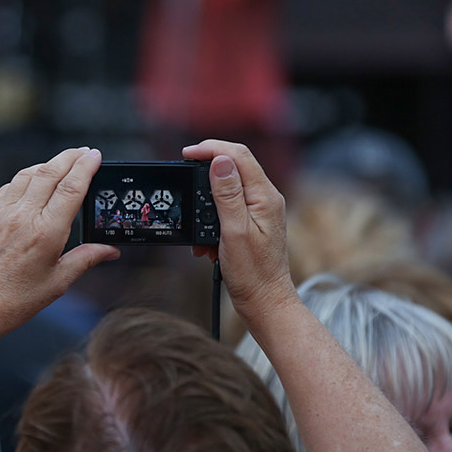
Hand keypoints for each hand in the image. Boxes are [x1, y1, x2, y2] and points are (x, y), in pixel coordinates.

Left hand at [0, 148, 119, 359]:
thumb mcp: (58, 282)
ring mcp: (2, 213)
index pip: (71, 188)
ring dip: (48, 164)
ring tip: (63, 162)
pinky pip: (10, 186)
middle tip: (84, 151)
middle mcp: (23, 216)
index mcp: (46, 232)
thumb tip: (111, 250)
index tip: (96, 156)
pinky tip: (34, 180)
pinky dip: (26, 177)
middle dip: (70, 158)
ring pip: (28, 174)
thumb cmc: (16, 300)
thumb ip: (86, 259)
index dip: (85, 167)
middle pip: (50, 173)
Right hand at [183, 140, 299, 323]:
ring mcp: (261, 210)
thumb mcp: (234, 231)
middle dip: (207, 171)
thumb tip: (220, 161)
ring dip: (207, 201)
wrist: (265, 302)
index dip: (211, 149)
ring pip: (229, 188)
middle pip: (235, 166)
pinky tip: (206, 240)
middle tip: (184, 176)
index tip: (187, 154)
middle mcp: (266, 198)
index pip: (238, 155)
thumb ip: (228, 194)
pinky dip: (213, 219)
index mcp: (265, 196)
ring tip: (197, 223)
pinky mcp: (253, 222)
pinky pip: (230, 208)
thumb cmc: (253, 273)